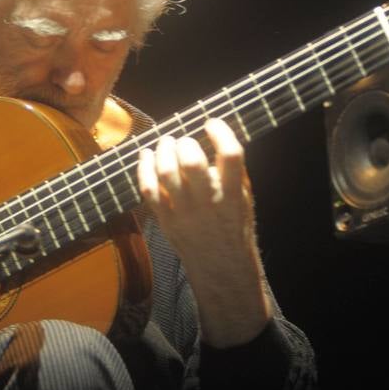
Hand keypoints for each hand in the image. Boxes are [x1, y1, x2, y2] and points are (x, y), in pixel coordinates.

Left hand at [137, 116, 271, 346]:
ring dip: (163, 150)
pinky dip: (144, 167)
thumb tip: (214, 135)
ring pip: (166, 173)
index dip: (221, 132)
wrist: (221, 266)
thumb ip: (232, 171)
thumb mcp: (244, 197)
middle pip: (191, 162)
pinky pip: (148, 189)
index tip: (212, 123)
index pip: (231, 154)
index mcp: (233, 193)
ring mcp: (184, 212)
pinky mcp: (166, 219)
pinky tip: (146, 156)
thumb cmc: (233, 225)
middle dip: (185, 143)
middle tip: (184, 141)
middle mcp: (209, 202)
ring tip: (166, 143)